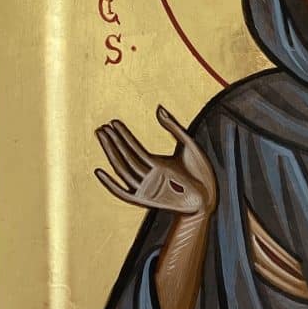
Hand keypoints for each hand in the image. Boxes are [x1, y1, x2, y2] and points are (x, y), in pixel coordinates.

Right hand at [94, 105, 216, 215]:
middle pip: (125, 157)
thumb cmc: (200, 172)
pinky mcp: (145, 201)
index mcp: (156, 164)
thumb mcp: (187, 145)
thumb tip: (158, 107)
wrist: (208, 196)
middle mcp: (149, 175)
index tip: (113, 122)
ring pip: (123, 169)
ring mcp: (146, 188)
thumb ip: (172, 127)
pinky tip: (99, 170)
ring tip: (102, 135)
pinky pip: (123, 193)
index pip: (134, 147)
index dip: (123, 135)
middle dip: (113, 142)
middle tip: (101, 127)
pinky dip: (110, 185)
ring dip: (111, 153)